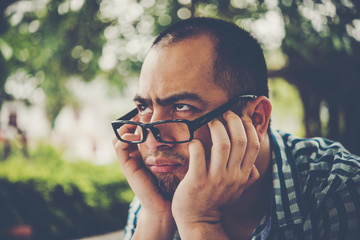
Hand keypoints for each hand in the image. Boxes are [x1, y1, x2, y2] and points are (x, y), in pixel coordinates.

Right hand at [112, 119, 175, 238]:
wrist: (165, 205)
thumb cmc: (173, 184)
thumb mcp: (175, 161)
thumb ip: (176, 148)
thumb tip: (189, 130)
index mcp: (144, 154)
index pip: (136, 132)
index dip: (139, 120)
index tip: (149, 112)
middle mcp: (135, 156)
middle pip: (125, 132)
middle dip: (132, 121)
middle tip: (142, 114)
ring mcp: (129, 161)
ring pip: (119, 137)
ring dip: (126, 127)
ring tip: (137, 122)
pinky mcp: (127, 167)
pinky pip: (119, 147)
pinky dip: (124, 138)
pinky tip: (135, 135)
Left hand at [171, 111, 259, 236]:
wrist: (198, 220)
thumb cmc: (216, 201)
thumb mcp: (237, 191)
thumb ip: (248, 178)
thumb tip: (255, 167)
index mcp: (243, 175)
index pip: (253, 145)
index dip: (249, 127)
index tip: (241, 117)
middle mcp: (232, 176)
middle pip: (239, 140)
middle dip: (233, 121)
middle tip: (225, 113)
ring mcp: (215, 178)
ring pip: (222, 144)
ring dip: (217, 127)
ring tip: (211, 121)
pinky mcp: (197, 180)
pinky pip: (199, 153)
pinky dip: (197, 143)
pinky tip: (195, 141)